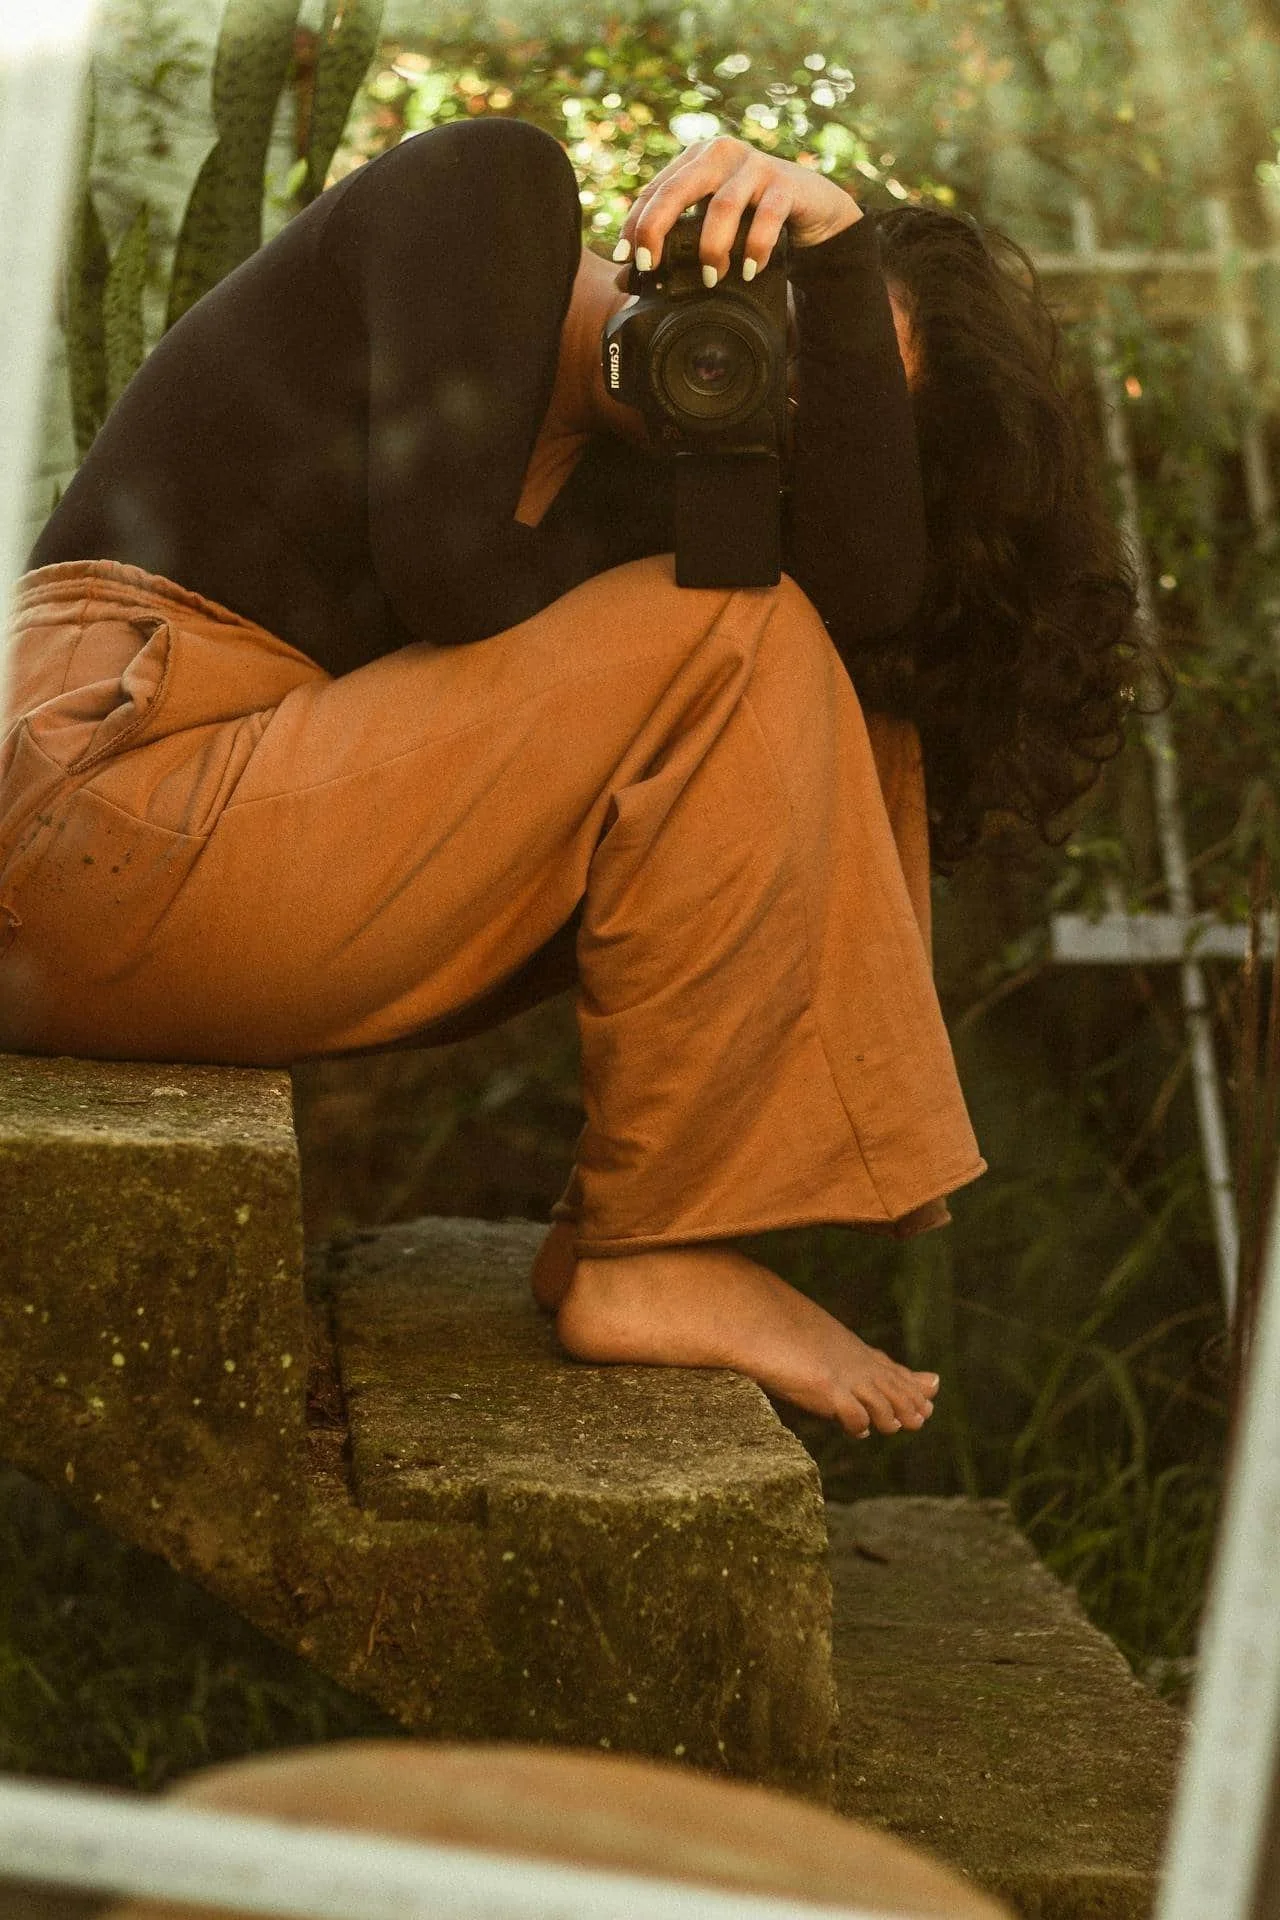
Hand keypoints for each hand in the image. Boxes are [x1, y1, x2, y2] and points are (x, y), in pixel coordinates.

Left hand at [612, 134, 861, 287]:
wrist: (812, 206)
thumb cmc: (752, 219)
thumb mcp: (711, 225)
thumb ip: (676, 243)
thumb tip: (623, 281)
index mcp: (697, 160)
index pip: (656, 189)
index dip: (636, 223)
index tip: (626, 258)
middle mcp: (721, 154)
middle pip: (678, 189)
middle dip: (657, 228)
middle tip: (649, 266)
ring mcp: (755, 165)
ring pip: (722, 206)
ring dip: (711, 248)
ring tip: (710, 278)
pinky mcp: (786, 183)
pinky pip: (766, 217)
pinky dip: (755, 248)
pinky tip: (750, 270)